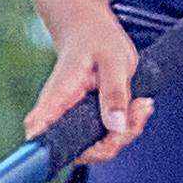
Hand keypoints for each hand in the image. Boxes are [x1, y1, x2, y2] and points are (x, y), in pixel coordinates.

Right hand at [26, 15, 144, 160]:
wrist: (90, 30)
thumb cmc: (97, 40)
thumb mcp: (113, 62)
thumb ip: (114, 94)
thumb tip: (115, 128)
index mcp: (56, 97)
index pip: (39, 131)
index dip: (49, 151)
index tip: (87, 146)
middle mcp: (58, 115)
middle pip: (79, 151)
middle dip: (114, 142)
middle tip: (138, 110)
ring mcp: (72, 122)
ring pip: (98, 148)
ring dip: (126, 133)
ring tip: (142, 103)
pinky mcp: (86, 123)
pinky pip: (106, 138)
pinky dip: (127, 128)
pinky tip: (139, 107)